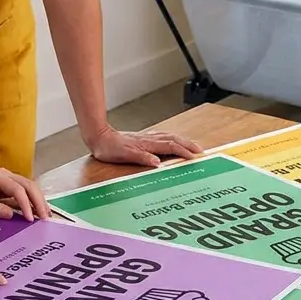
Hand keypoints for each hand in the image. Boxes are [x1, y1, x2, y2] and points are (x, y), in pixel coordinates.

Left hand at [0, 169, 48, 221]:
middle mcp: (5, 174)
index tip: (30, 219)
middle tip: (46, 218)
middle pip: (29, 185)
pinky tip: (37, 211)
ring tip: (46, 215)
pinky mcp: (7, 185)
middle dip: (39, 201)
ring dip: (38, 200)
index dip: (26, 204)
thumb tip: (12, 215)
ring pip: (29, 186)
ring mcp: (7, 179)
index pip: (18, 189)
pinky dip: (32, 200)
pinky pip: (23, 191)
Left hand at [87, 125, 203, 167]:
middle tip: (201, 151)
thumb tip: (157, 162)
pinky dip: (173, 139)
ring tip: (193, 146)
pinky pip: (163, 137)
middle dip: (189, 145)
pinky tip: (174, 141)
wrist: (99, 137)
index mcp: (147, 144)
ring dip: (183, 141)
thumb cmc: (109, 148)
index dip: (183, 152)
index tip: (194, 157)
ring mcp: (147, 137)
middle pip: (174, 139)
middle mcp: (149, 139)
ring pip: (170, 136)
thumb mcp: (124, 155)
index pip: (170, 146)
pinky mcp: (143, 138)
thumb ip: (141, 158)